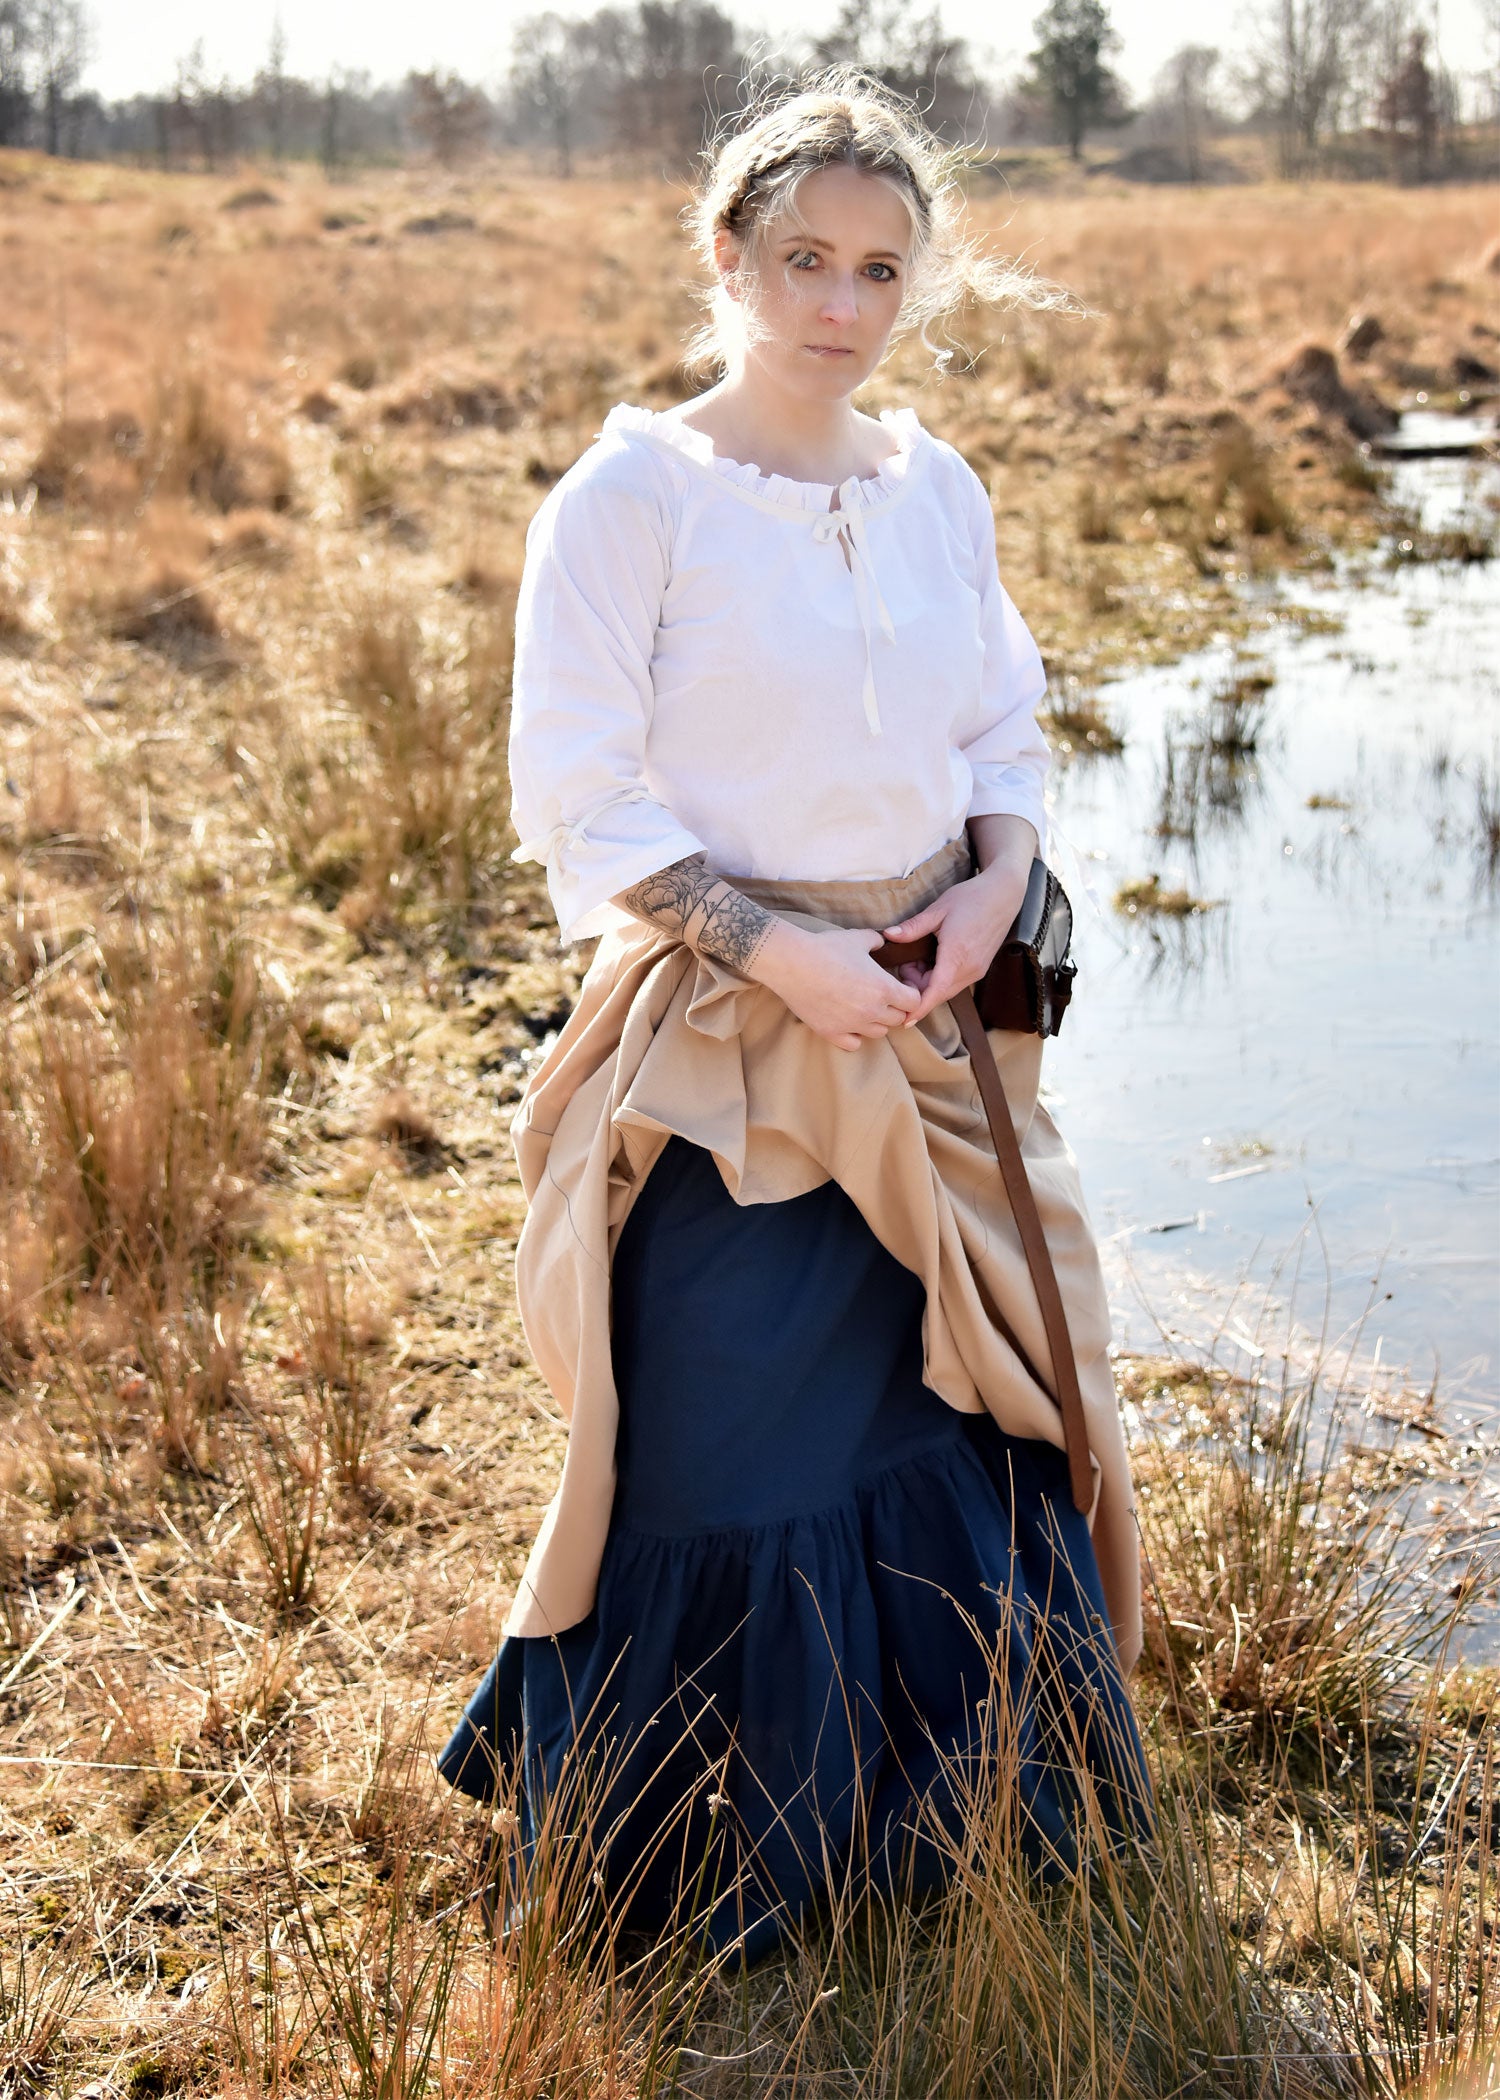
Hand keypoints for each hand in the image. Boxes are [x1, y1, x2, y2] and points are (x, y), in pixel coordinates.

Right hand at [749, 920, 919, 1051]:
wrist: (793, 963)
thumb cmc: (826, 948)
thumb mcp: (857, 938)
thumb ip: (876, 941)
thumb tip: (883, 942)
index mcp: (883, 988)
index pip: (914, 1002)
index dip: (910, 994)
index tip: (902, 988)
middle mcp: (872, 1011)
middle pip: (898, 1019)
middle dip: (895, 1008)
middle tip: (883, 997)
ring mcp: (852, 1025)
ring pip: (878, 1033)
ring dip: (876, 1022)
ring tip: (865, 1009)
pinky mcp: (832, 1033)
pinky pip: (854, 1044)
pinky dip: (855, 1035)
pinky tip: (848, 1022)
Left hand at [881, 860, 1028, 1026]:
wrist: (1004, 894)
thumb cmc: (971, 898)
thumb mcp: (938, 910)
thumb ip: (913, 927)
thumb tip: (888, 936)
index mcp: (957, 955)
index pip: (935, 992)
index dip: (919, 1008)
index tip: (905, 1021)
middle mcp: (969, 969)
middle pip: (938, 993)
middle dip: (917, 988)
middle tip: (904, 964)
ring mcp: (977, 970)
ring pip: (946, 989)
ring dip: (928, 982)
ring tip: (917, 958)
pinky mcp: (980, 967)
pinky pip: (956, 982)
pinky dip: (940, 977)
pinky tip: (932, 958)